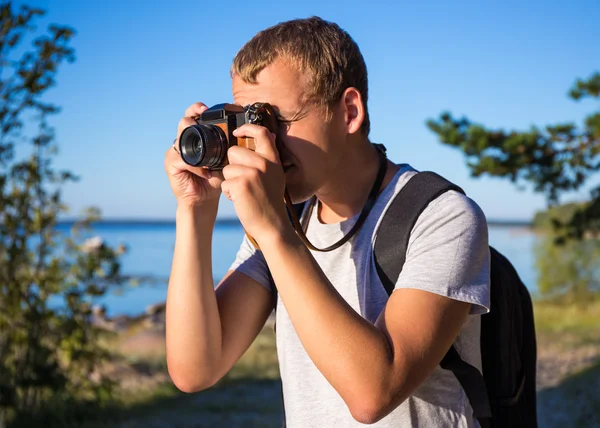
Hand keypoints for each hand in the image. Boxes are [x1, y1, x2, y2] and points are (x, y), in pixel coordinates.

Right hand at [165, 102, 223, 209]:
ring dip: (196, 146)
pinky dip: (197, 167)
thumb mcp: (225, 160)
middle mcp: (182, 142)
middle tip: (201, 120)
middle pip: (184, 123)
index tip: (205, 108)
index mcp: (195, 138)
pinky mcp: (171, 165)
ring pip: (180, 139)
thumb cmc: (215, 179)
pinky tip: (206, 173)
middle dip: (192, 119)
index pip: (192, 117)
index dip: (196, 109)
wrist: (204, 200)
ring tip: (208, 157)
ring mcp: (175, 153)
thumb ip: (230, 147)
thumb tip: (247, 134)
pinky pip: (183, 160)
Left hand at [220, 124, 289, 239]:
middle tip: (242, 180)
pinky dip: (229, 193)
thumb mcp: (276, 175)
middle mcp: (264, 163)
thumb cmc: (270, 201)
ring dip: (230, 181)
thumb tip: (267, 136)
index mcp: (273, 160)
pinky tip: (240, 199)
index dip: (247, 128)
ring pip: (227, 168)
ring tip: (242, 192)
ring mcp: (253, 173)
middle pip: (233, 151)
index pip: (262, 133)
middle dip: (232, 165)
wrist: (272, 225)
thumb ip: (268, 158)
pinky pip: (225, 183)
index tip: (237, 132)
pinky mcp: (241, 185)